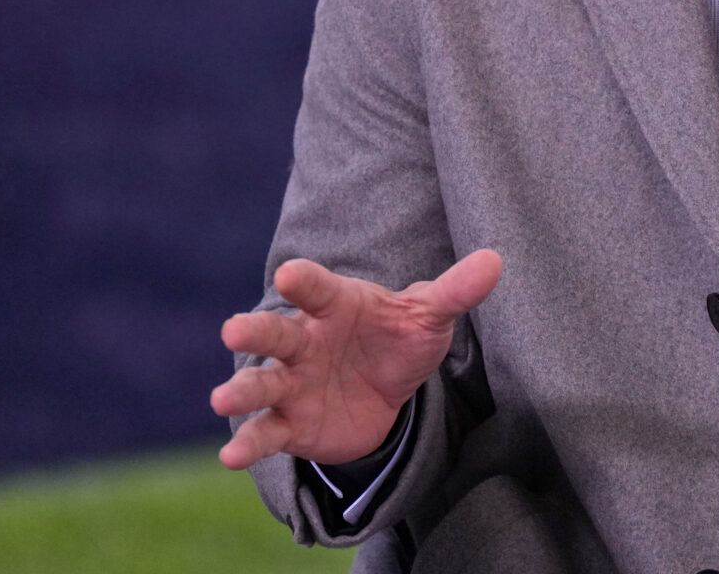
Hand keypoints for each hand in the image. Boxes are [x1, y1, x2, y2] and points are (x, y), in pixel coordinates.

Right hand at [211, 249, 502, 469]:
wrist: (385, 391)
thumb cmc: (398, 338)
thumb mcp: (429, 316)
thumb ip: (455, 291)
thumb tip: (495, 261)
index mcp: (334, 306)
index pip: (317, 290)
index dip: (304, 282)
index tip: (290, 274)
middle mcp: (304, 341)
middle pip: (275, 334)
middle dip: (255, 332)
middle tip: (232, 330)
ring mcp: (292, 383)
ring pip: (261, 383)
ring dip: (242, 391)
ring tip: (222, 399)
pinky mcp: (290, 423)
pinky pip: (267, 432)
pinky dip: (249, 443)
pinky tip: (231, 457)